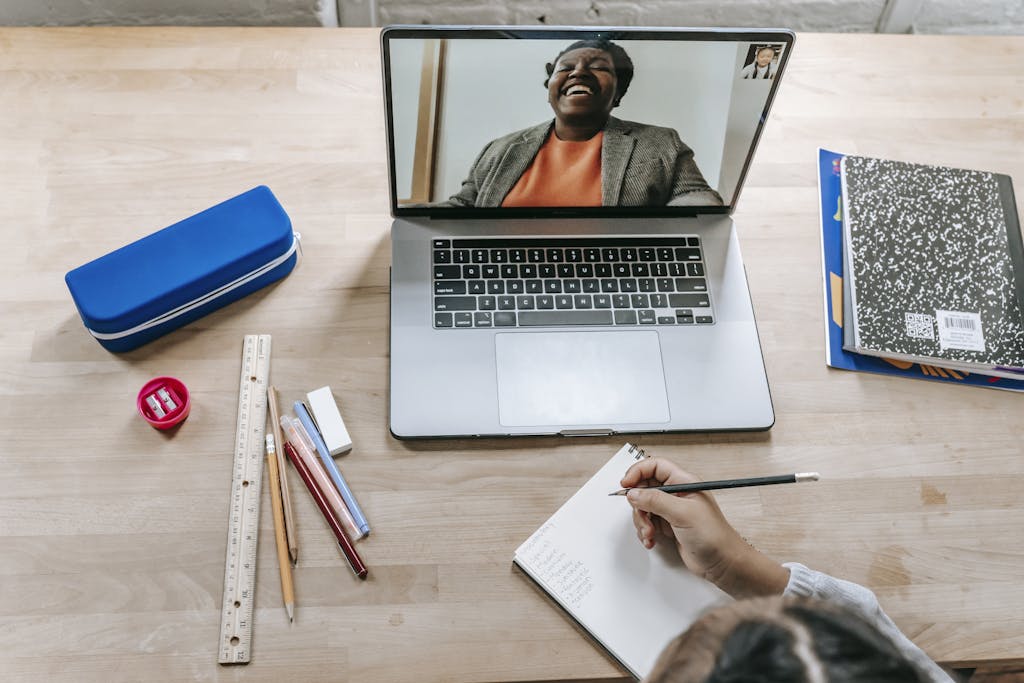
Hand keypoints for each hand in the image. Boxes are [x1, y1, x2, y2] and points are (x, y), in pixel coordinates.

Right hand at [621, 457, 788, 598]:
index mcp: (684, 483)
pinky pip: (647, 523)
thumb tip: (634, 493)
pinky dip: (645, 532)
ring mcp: (672, 511)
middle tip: (642, 515)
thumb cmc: (715, 537)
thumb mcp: (683, 514)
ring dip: (641, 521)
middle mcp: (677, 494)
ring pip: (643, 507)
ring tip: (650, 533)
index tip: (626, 484)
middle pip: (645, 487)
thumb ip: (655, 500)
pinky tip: (652, 540)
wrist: (723, 563)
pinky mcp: (668, 526)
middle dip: (638, 503)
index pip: (655, 466)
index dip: (638, 472)